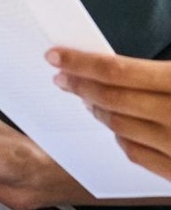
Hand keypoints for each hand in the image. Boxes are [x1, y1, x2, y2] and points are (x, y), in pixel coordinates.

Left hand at [50, 48, 170, 180]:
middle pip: (111, 99)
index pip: (116, 71)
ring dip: (96, 110)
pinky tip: (116, 127)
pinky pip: (135, 153)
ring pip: (118, 126)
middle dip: (79, 86)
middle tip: (61, 77)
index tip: (55, 56)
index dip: (80, 62)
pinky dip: (119, 138)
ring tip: (86, 98)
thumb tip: (104, 63)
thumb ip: (154, 72)